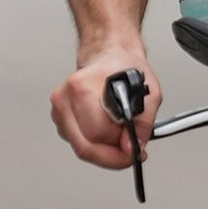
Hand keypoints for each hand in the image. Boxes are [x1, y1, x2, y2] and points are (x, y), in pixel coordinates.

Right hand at [51, 37, 164, 168]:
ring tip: (119, 135)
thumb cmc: (124, 69)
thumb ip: (143, 123)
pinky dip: (94, 143)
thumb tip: (131, 147)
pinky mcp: (59, 117)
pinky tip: (106, 132)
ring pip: (81, 147)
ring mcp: (59, 108)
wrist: (109, 54)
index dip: (118, 149)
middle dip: (111, 154)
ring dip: (103, 149)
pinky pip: (77, 142)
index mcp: (83, 85)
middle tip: (128, 151)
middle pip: (86, 145)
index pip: (98, 133)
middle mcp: (66, 97)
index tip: (134, 152)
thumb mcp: (149, 93)